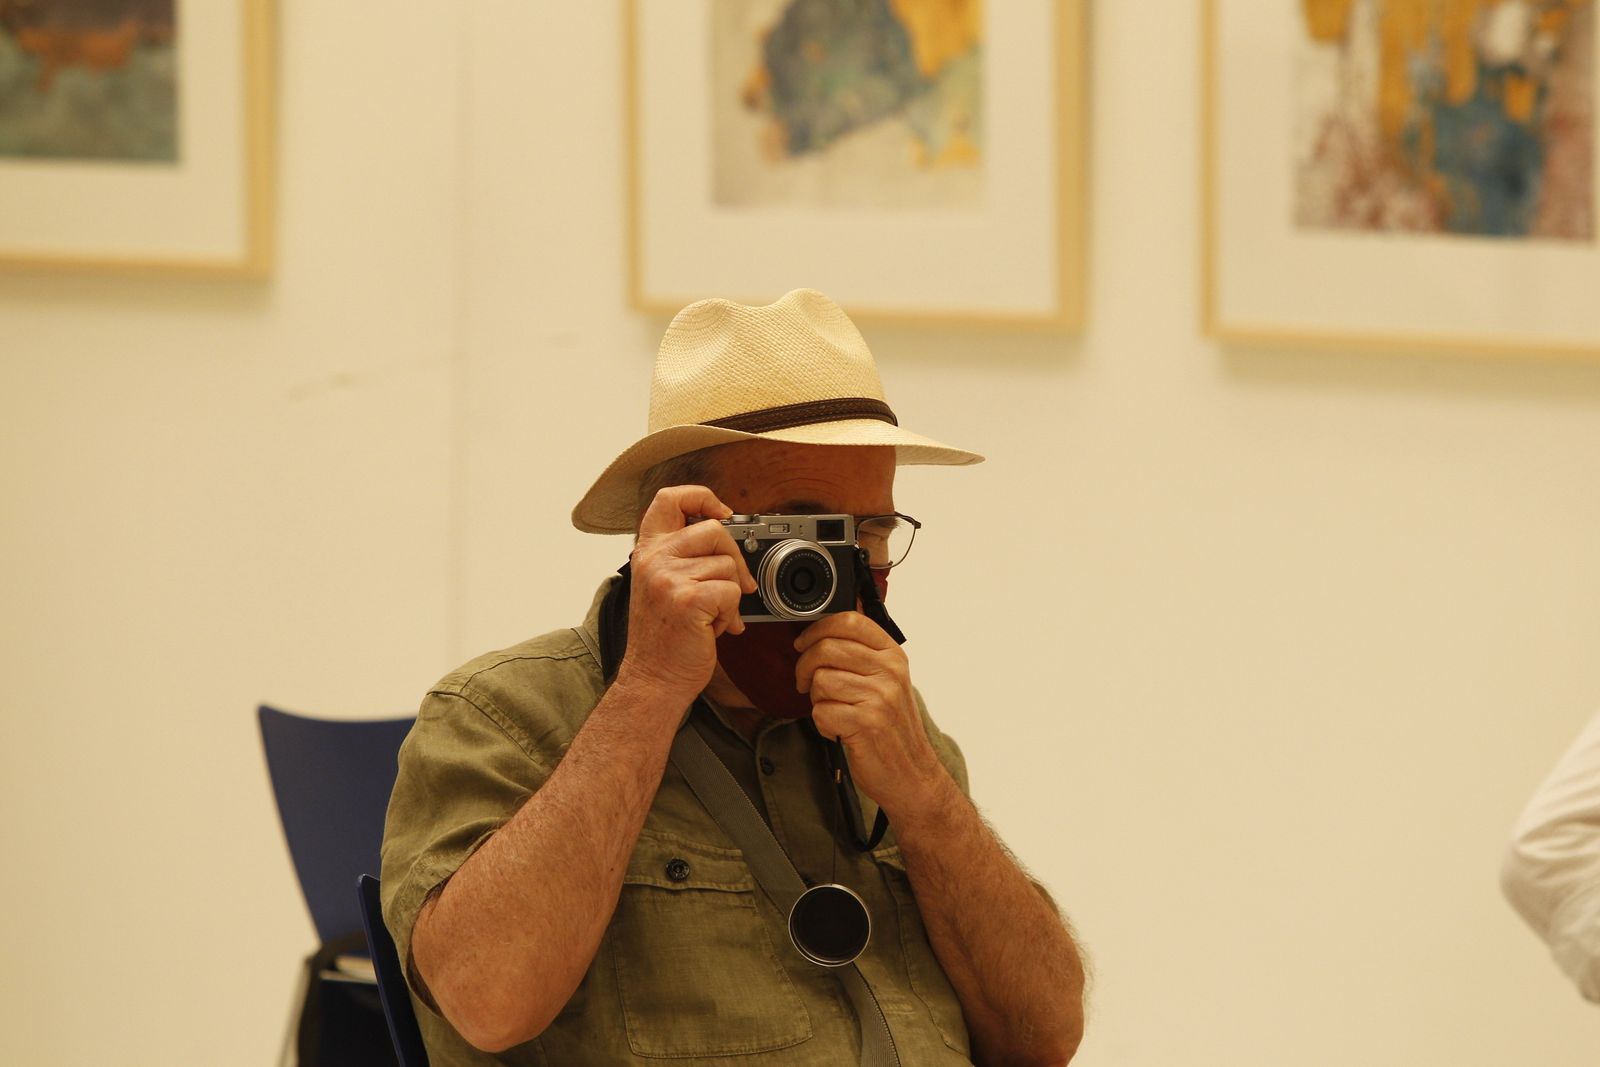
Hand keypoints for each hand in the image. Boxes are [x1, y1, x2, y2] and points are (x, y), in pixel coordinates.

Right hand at [618, 486, 756, 703]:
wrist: (654, 679)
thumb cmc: (663, 637)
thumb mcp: (661, 586)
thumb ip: (683, 558)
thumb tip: (728, 542)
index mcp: (647, 551)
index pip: (669, 498)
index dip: (701, 496)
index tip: (722, 513)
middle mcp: (653, 559)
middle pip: (714, 529)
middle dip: (735, 558)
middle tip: (736, 585)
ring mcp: (668, 577)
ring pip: (728, 564)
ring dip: (731, 594)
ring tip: (713, 615)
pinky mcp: (688, 598)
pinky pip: (732, 591)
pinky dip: (732, 614)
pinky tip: (715, 627)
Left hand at [794, 612, 949, 817]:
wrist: (912, 774)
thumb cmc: (893, 728)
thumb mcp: (888, 681)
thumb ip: (863, 653)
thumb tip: (826, 625)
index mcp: (893, 656)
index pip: (850, 621)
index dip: (818, 628)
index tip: (804, 642)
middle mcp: (889, 672)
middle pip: (827, 648)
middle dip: (805, 666)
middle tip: (805, 681)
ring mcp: (879, 697)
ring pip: (820, 680)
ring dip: (816, 699)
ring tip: (833, 709)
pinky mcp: (866, 723)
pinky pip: (821, 712)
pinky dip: (823, 723)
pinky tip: (839, 728)